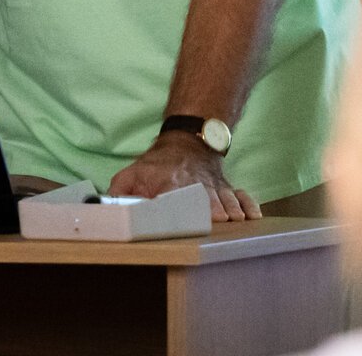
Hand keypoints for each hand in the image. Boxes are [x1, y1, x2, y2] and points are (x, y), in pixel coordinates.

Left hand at [108, 131, 261, 221]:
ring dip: (231, 208)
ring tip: (237, 219)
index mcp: (169, 183)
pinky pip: (240, 194)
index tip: (189, 217)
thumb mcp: (132, 173)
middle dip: (212, 209)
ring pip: (224, 197)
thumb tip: (108, 209)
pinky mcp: (226, 187)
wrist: (189, 140)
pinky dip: (248, 204)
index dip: (182, 206)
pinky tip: (253, 216)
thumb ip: (119, 192)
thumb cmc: (158, 164)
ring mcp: (212, 186)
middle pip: (204, 199)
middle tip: (221, 220)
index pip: (175, 196)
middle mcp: (194, 185)